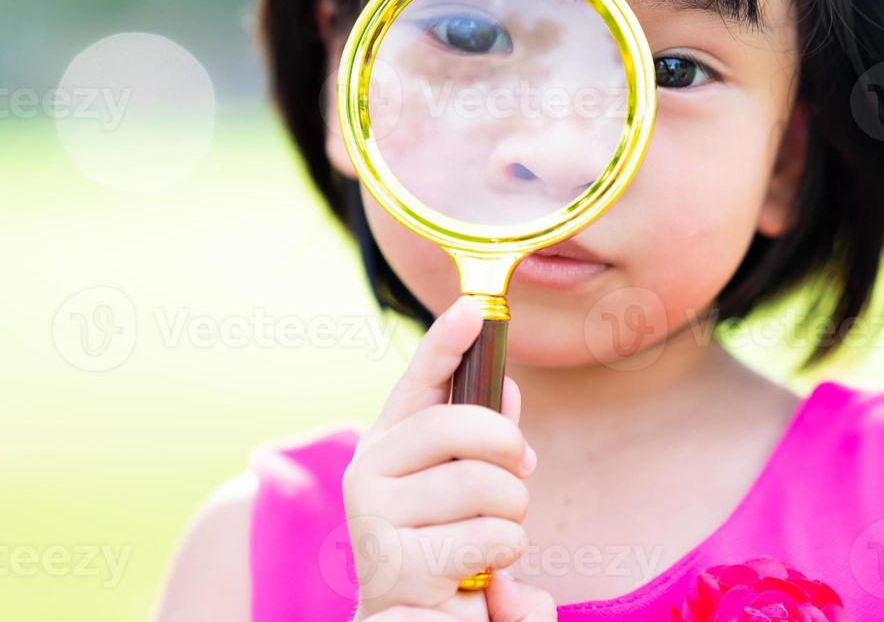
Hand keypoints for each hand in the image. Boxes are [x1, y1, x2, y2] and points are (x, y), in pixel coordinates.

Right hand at [343, 296, 536, 619]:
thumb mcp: (469, 491)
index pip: (419, 380)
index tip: (473, 307)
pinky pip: (489, 536)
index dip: (446, 342)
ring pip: (487, 484)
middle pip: (465, 425)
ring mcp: (375, 517)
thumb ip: (484, 443)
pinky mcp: (396, 563)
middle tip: (516, 483)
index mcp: (388, 445)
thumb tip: (509, 392)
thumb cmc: (446, 554)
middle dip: (510, 454)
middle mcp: (368, 472)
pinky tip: (479, 576)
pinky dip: (503, 556)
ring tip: (491, 543)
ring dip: (512, 518)